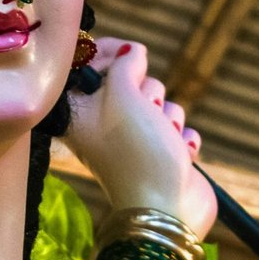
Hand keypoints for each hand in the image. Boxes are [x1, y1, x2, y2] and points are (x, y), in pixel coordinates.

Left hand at [62, 37, 215, 239]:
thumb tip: (133, 51)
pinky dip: (181, 134)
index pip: (85, 66)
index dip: (106, 52)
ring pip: (156, 100)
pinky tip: (179, 151)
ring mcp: (132, 139)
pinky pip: (175, 124)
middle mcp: (101, 123)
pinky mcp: (160, 151)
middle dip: (145, 89)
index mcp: (78, 112)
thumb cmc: (137, 151)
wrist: (168, 209)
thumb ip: (124, 65)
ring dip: (167, 114)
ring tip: (163, 136)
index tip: (126, 50)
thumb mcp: (123, 96)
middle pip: (127, 80)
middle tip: (145, 107)